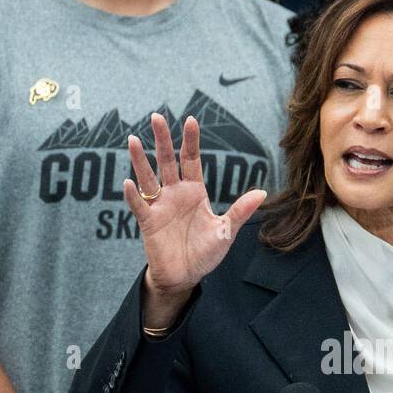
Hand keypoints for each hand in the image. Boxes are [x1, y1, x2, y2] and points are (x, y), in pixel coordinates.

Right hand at [125, 114, 266, 326]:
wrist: (186, 276)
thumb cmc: (205, 253)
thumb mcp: (226, 231)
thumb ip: (240, 211)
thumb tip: (262, 193)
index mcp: (195, 192)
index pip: (191, 160)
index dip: (191, 141)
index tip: (191, 120)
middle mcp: (175, 194)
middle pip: (167, 161)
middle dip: (162, 140)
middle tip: (157, 116)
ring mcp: (160, 207)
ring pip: (148, 178)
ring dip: (140, 160)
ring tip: (133, 140)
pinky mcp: (149, 223)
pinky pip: (140, 206)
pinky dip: (134, 196)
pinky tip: (130, 183)